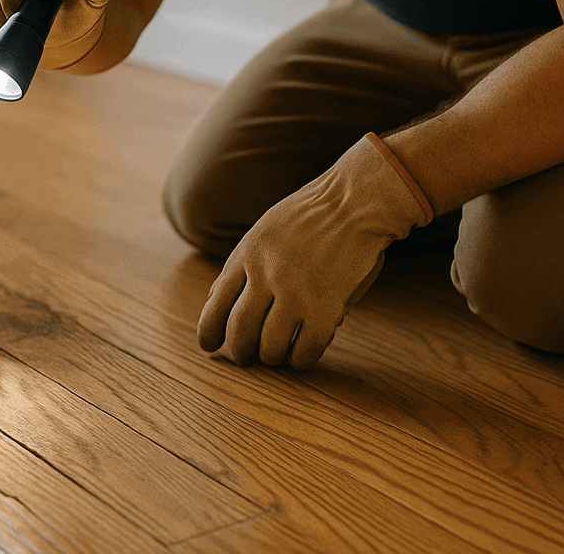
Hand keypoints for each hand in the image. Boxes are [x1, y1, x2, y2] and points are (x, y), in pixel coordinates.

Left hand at [197, 134, 431, 368]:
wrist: (355, 202)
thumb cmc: (311, 216)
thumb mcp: (263, 232)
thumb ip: (240, 265)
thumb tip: (215, 300)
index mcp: (246, 255)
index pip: (215, 305)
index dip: (208, 332)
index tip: (209, 345)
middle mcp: (266, 275)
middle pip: (240, 331)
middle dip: (241, 352)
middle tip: (247, 358)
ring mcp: (296, 293)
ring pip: (271, 347)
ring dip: (273, 358)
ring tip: (278, 355)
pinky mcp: (326, 308)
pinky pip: (306, 350)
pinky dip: (301, 360)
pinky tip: (303, 355)